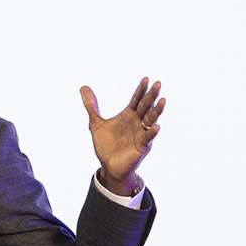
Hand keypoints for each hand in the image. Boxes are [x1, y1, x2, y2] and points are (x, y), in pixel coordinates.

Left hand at [80, 78, 163, 196]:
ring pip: (150, 120)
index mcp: (128, 115)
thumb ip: (91, 106)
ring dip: (156, 111)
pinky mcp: (141, 147)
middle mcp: (137, 123)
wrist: (108, 166)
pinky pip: (148, 138)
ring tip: (162, 101)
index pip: (136, 99)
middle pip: (146, 106)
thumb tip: (83, 87)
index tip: (145, 79)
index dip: (141, 90)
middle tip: (158, 84)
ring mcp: (140, 134)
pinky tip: (156, 126)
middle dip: (152, 96)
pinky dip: (152, 132)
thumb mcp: (95, 124)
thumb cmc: (106, 145)